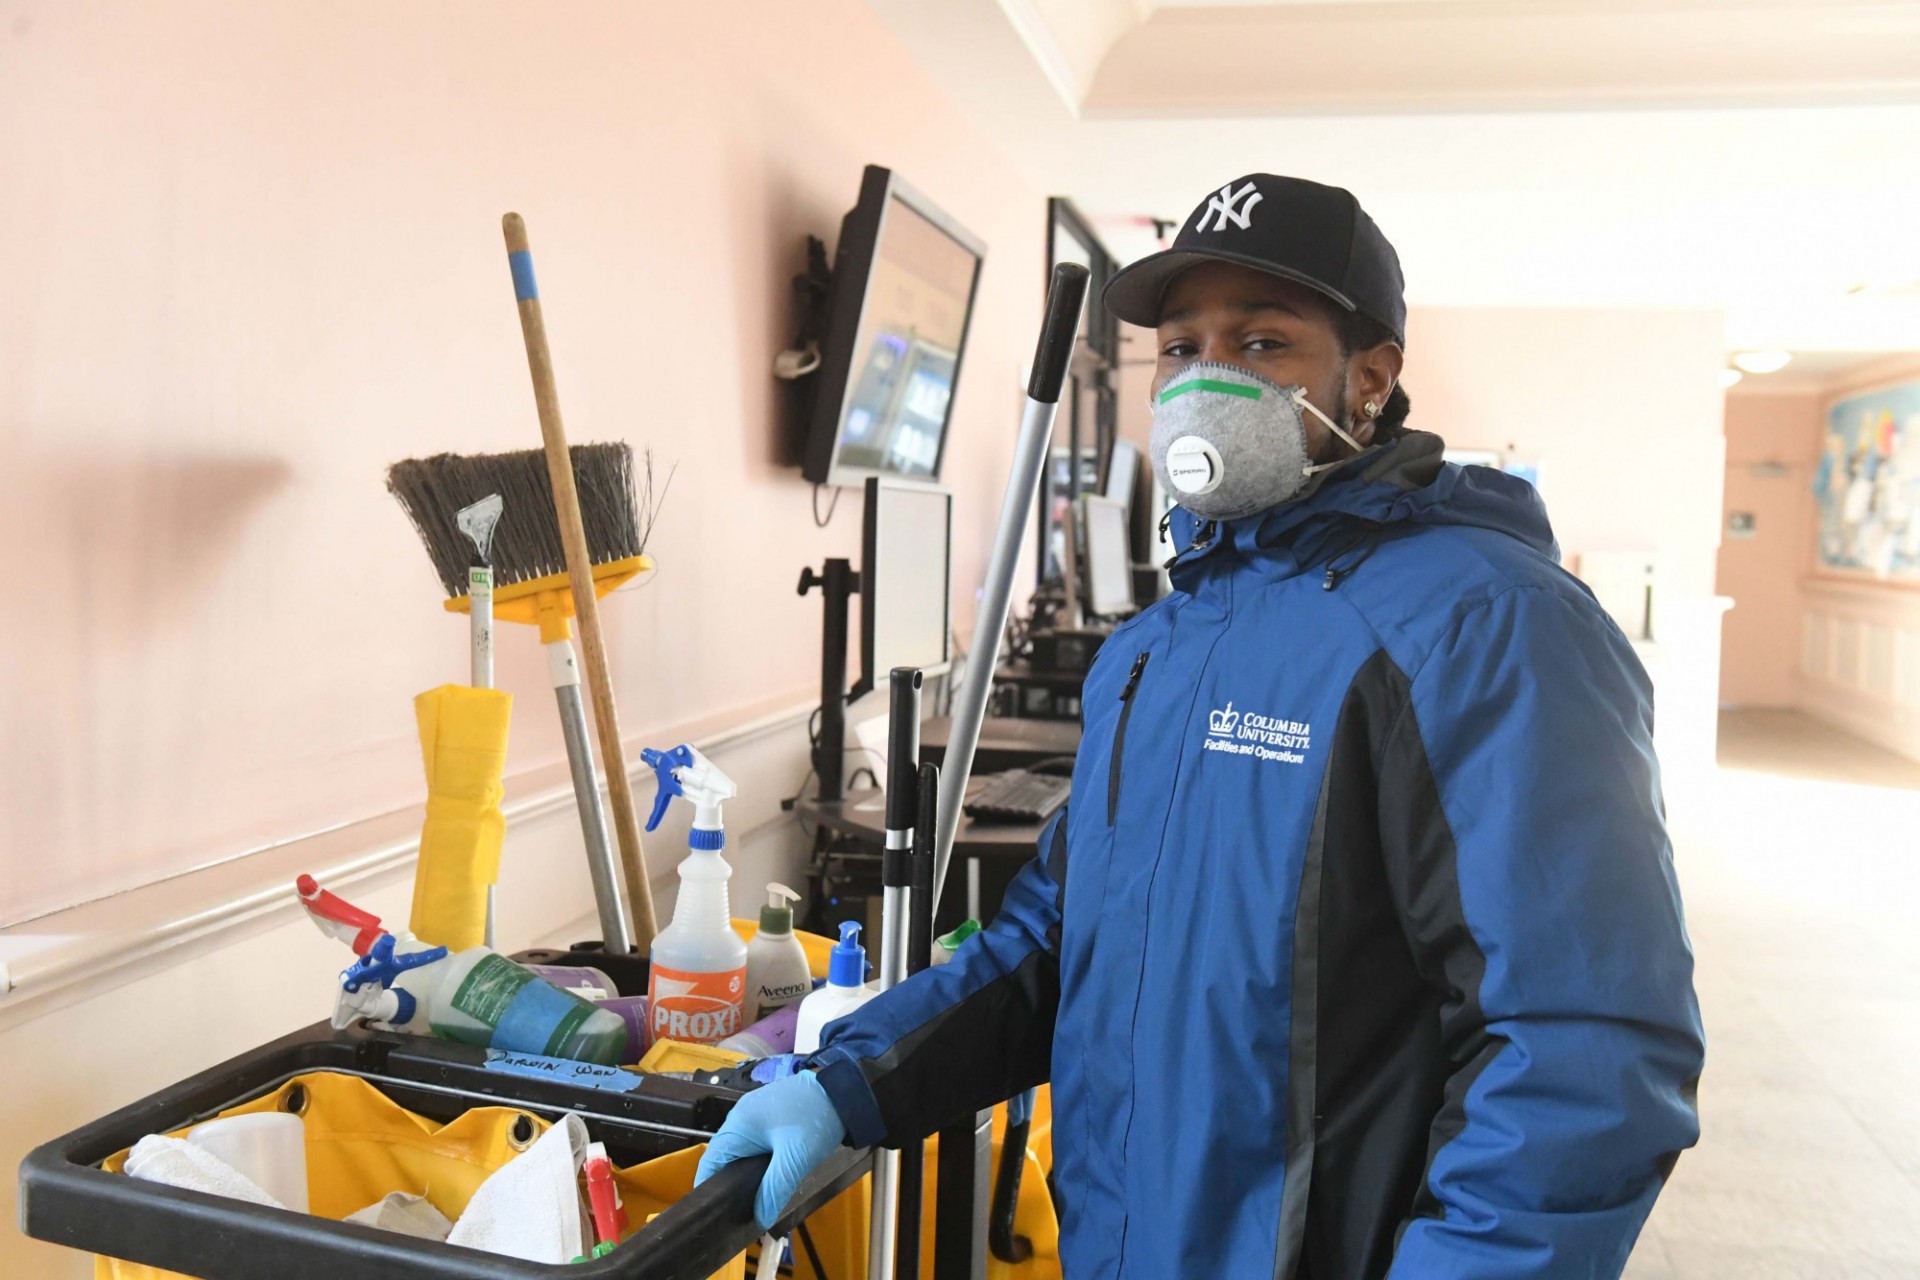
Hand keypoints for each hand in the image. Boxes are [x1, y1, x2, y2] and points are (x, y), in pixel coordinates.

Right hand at [694, 1069, 846, 1229]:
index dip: (709, 1189)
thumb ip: (774, 1191)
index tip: (715, 1214)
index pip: (710, 1162)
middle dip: (727, 1184)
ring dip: (743, 1173)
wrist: (844, 1090)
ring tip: (751, 1199)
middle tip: (736, 1212)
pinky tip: (766, 1177)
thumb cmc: (816, 1119)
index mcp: (738, 1124)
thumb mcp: (795, 1160)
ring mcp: (753, 1113)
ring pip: (739, 1151)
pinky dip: (755, 1161)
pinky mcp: (768, 1115)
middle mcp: (739, 1117)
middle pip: (723, 1158)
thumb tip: (759, 1220)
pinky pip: (752, 1143)